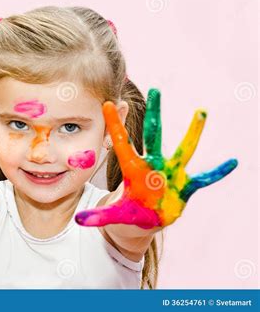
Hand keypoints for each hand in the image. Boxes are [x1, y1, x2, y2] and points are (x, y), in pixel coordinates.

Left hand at [75, 89, 237, 228]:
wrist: (146, 220)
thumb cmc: (129, 211)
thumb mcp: (114, 215)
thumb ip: (99, 216)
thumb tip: (78, 221)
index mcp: (133, 169)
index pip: (122, 144)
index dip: (115, 125)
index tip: (106, 104)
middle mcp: (153, 166)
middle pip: (153, 136)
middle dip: (154, 114)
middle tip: (156, 90)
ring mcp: (171, 174)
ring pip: (182, 150)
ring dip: (191, 133)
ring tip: (200, 112)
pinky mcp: (185, 187)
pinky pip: (203, 178)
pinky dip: (217, 172)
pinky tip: (232, 162)